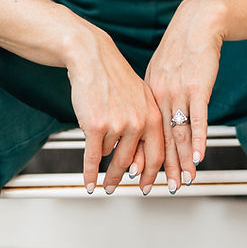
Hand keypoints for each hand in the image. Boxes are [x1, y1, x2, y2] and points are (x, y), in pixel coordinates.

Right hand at [67, 28, 165, 193]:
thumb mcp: (139, 97)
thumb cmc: (112, 77)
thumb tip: (139, 154)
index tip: (148, 187)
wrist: (92, 57)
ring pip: (110, 154)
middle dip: (127, 179)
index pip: (157, 154)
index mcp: (153, 115)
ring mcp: (118, 125)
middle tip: (121, 190)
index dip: (152, 174)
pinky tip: (89, 183)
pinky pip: (93, 158)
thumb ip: (144, 123)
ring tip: (104, 170)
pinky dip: (90, 174)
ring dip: (105, 159)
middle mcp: (139, 121)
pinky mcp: (96, 126)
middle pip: (134, 162)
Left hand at [144, 0, 226, 190]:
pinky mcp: (198, 88)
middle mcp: (160, 96)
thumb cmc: (182, 50)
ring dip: (181, 161)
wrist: (197, 24)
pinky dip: (197, 140)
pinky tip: (198, 157)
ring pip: (178, 134)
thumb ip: (157, 95)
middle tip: (156, 190)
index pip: (144, 132)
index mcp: (149, 94)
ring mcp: (179, 93)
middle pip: (159, 139)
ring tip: (183, 182)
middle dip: (159, 168)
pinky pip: (197, 119)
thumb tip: (152, 116)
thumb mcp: (161, 73)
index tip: (138, 178)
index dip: (141, 157)